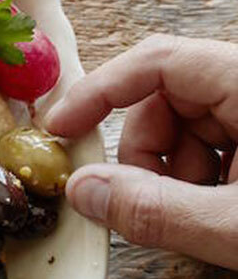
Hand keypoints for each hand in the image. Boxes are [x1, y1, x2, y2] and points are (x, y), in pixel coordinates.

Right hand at [42, 34, 237, 267]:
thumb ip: (156, 211)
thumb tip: (82, 192)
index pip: (158, 60)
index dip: (100, 92)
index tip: (60, 130)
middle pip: (167, 100)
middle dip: (144, 155)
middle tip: (150, 203)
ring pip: (185, 130)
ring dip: (173, 176)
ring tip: (202, 218)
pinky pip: (212, 149)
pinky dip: (198, 184)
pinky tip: (218, 215)